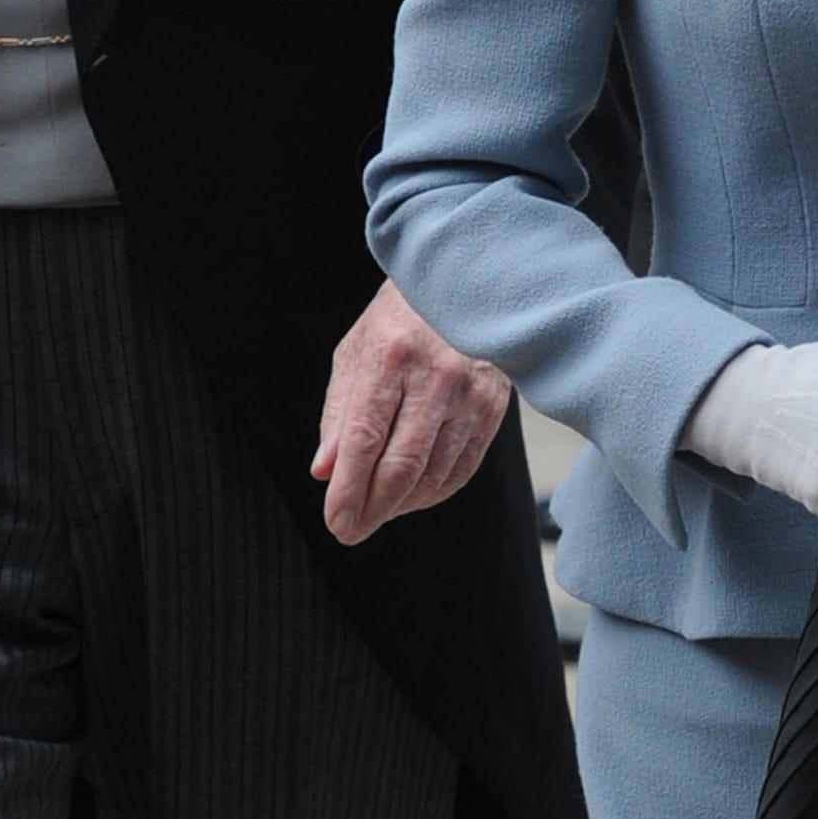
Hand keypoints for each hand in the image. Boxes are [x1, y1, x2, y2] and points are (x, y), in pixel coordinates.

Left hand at [314, 280, 511, 544]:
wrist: (460, 287)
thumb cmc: (397, 324)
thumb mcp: (355, 355)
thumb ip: (338, 414)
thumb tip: (325, 471)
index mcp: (390, 357)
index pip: (364, 438)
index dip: (348, 488)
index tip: (336, 521)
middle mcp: (434, 376)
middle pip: (401, 465)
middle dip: (371, 509)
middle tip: (351, 531)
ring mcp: (469, 394)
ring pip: (432, 474)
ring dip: (400, 505)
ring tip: (376, 512)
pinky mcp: (492, 409)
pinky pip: (461, 470)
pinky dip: (432, 494)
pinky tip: (410, 498)